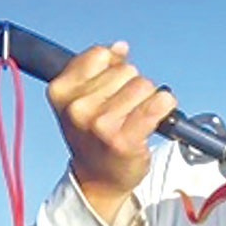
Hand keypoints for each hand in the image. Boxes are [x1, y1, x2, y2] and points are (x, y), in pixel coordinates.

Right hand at [46, 42, 175, 222]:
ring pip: (144, 86)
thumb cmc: (92, 137)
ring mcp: (100, 124)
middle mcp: (77, 106)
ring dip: (148, 99)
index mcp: (60, 91)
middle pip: (127, 70)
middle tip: (124, 110)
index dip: (114, 68)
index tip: (112, 87)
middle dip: (132, 87)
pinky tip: (158, 116)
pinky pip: (158, 105)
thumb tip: (120, 47)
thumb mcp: (81, 98)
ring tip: (136, 117)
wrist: (98, 178)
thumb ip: (96, 68)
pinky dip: (165, 107)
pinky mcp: (124, 139)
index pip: (101, 55)